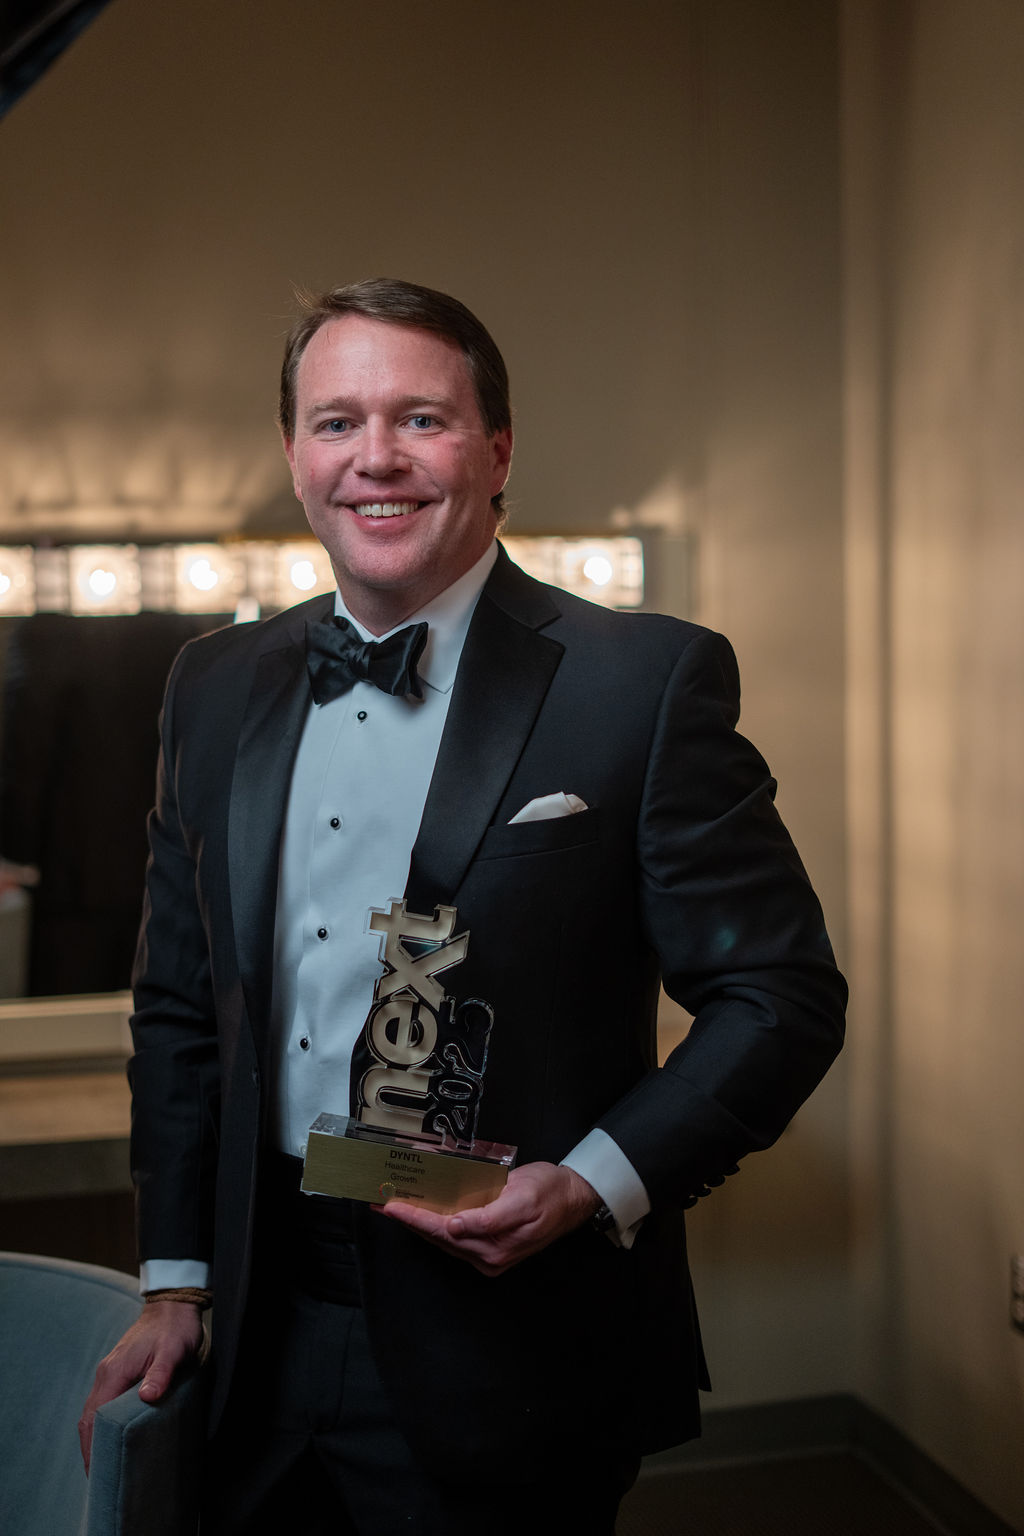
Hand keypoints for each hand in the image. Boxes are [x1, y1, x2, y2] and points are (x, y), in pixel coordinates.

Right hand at [78, 1301, 203, 1472]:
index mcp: (114, 1373)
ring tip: (105, 1464)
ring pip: (93, 1412)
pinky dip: (102, 1425)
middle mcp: (106, 1374)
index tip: (96, 1472)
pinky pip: (102, 1403)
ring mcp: (109, 1372)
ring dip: (95, 1438)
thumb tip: (148, 1398)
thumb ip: (161, 1374)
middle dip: (90, 1449)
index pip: (94, 1418)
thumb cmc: (175, 1329)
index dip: (92, 1447)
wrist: (172, 1305)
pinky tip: (112, 1437)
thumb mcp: (173, 1351)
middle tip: (100, 1478)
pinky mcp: (117, 1372)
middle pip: (88, 1419)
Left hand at [376, 1161, 600, 1276]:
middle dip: (408, 1221)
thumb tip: (455, 1228)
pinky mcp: (489, 1244)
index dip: (415, 1218)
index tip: (391, 1206)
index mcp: (494, 1246)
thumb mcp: (522, 1198)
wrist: (574, 1198)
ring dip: (418, 1222)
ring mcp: (487, 1253)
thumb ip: (489, 1217)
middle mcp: (486, 1256)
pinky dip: (436, 1221)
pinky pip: (455, 1234)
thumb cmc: (550, 1193)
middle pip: (437, 1238)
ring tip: (395, 1206)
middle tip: (381, 1203)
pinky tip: (424, 1210)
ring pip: (443, 1238)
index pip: (443, 1232)